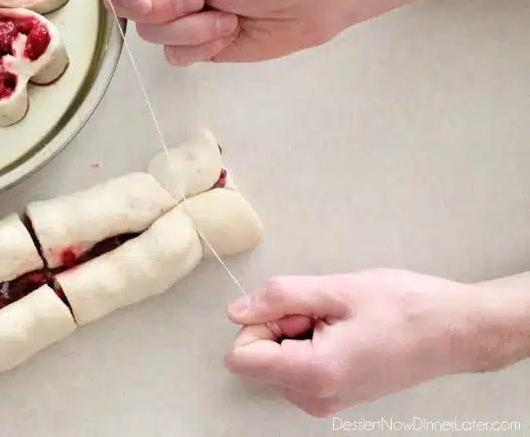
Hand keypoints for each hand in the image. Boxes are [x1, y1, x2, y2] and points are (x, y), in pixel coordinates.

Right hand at [93, 0, 350, 65]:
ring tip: (225, 14)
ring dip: (192, 30)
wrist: (314, 0)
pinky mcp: (195, 42)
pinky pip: (175, 55)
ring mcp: (180, 12)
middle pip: (127, 5)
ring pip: (152, 33)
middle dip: (167, 9)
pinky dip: (203, 47)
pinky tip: (228, 31)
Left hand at [223, 269, 512, 416]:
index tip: (297, 308)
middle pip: (257, 358)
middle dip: (279, 326)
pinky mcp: (333, 396)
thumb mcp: (337, 290)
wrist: (456, 332)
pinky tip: (343, 333)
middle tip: (326, 312)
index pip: (240, 357)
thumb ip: (278, 298)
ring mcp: (324, 402)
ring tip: (340, 321)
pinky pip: (295, 368)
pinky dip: (308, 345)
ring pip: (275, 362)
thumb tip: (235, 312)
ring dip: (295, 333)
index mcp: (313, 375)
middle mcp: (314, 398)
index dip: (258, 323)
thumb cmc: (405, 307)